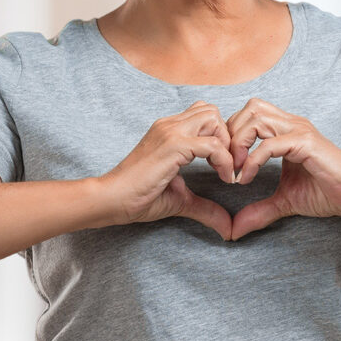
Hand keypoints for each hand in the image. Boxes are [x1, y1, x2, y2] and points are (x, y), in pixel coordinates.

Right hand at [98, 101, 237, 239]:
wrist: (112, 199)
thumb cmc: (139, 197)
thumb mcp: (179, 199)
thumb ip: (205, 207)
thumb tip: (228, 229)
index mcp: (169, 130)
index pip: (204, 115)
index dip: (221, 137)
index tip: (224, 166)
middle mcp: (170, 125)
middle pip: (212, 111)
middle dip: (226, 136)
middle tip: (226, 165)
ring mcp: (170, 132)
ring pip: (214, 118)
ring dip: (226, 143)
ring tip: (224, 169)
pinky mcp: (173, 145)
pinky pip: (212, 143)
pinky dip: (225, 160)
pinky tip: (223, 178)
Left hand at [227, 98, 340, 239]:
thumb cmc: (327, 192)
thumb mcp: (284, 201)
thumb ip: (259, 210)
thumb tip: (234, 230)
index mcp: (285, 130)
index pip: (249, 114)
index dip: (232, 134)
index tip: (226, 164)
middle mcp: (291, 124)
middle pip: (249, 109)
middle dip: (231, 134)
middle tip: (226, 164)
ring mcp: (299, 131)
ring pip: (256, 118)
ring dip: (238, 143)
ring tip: (235, 170)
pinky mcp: (305, 143)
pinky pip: (269, 144)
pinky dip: (252, 160)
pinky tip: (246, 178)